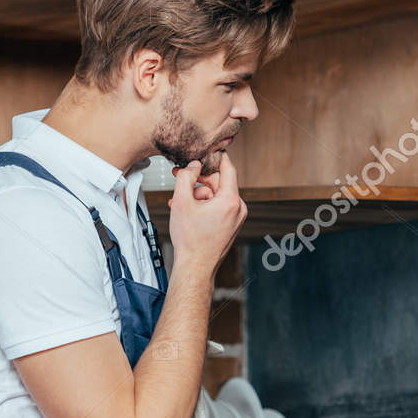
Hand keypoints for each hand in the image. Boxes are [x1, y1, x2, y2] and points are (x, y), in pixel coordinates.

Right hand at [167, 154, 245, 274]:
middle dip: (199, 180)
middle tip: (181, 177)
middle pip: (219, 182)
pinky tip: (187, 210)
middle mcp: (238, 208)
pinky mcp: (231, 225)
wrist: (195, 267)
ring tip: (179, 201)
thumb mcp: (182, 202)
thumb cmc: (190, 241)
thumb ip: (186, 177)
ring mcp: (236, 218)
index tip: (207, 149)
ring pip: (216, 196)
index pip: (227, 168)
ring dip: (197, 195)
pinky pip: (218, 207)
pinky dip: (203, 205)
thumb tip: (193, 165)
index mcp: (231, 201)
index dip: (215, 157)